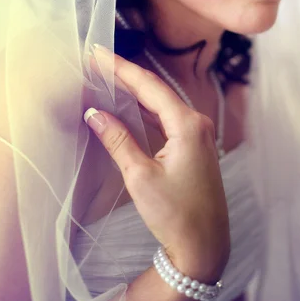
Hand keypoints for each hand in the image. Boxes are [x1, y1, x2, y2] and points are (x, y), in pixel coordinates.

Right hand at [85, 45, 229, 282]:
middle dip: (127, 76)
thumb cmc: (175, 215)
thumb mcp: (140, 176)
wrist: (204, 247)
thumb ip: (118, 140)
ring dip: (137, 92)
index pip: (150, 86)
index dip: (122, 68)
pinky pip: (167, 119)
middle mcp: (197, 123)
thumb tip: (95, 113)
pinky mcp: (194, 147)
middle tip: (99, 61)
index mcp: (187, 124)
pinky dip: (147, 111)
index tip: (99, 53)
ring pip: (162, 104)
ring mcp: (198, 134)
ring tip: (110, 78)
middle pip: (157, 91)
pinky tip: (130, 106)